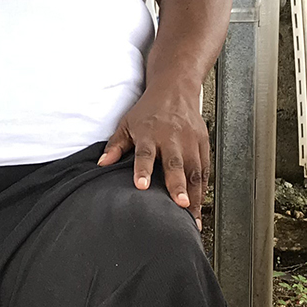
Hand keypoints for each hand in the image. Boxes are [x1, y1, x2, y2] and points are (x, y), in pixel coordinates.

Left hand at [98, 85, 207, 227]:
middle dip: (178, 185)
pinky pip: (204, 170)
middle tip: (179, 204)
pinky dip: (202, 189)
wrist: (175, 89)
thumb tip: (102, 163)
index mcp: (150, 133)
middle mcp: (172, 138)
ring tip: (191, 217)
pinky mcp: (203, 145)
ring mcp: (190, 142)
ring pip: (194, 170)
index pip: (145, 154)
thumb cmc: (150, 110)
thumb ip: (116, 145)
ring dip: (193, 195)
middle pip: (175, 164)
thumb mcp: (127, 123)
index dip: (143, 170)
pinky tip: (198, 206)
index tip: (142, 185)